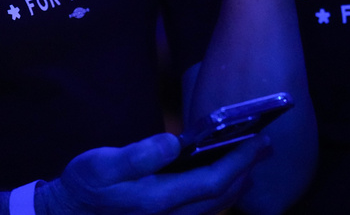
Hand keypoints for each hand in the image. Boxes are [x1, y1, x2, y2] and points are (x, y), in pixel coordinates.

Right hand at [39, 132, 269, 214]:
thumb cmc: (84, 187)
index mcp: (158, 199)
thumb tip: (173, 142)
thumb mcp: (102, 164)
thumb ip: (139, 154)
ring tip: (250, 160)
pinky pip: (203, 211)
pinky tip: (223, 178)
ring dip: (237, 183)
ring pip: (216, 207)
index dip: (239, 162)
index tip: (257, 141)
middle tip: (265, 145)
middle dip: (246, 170)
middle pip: (222, 197)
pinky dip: (220, 193)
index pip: (213, 182)